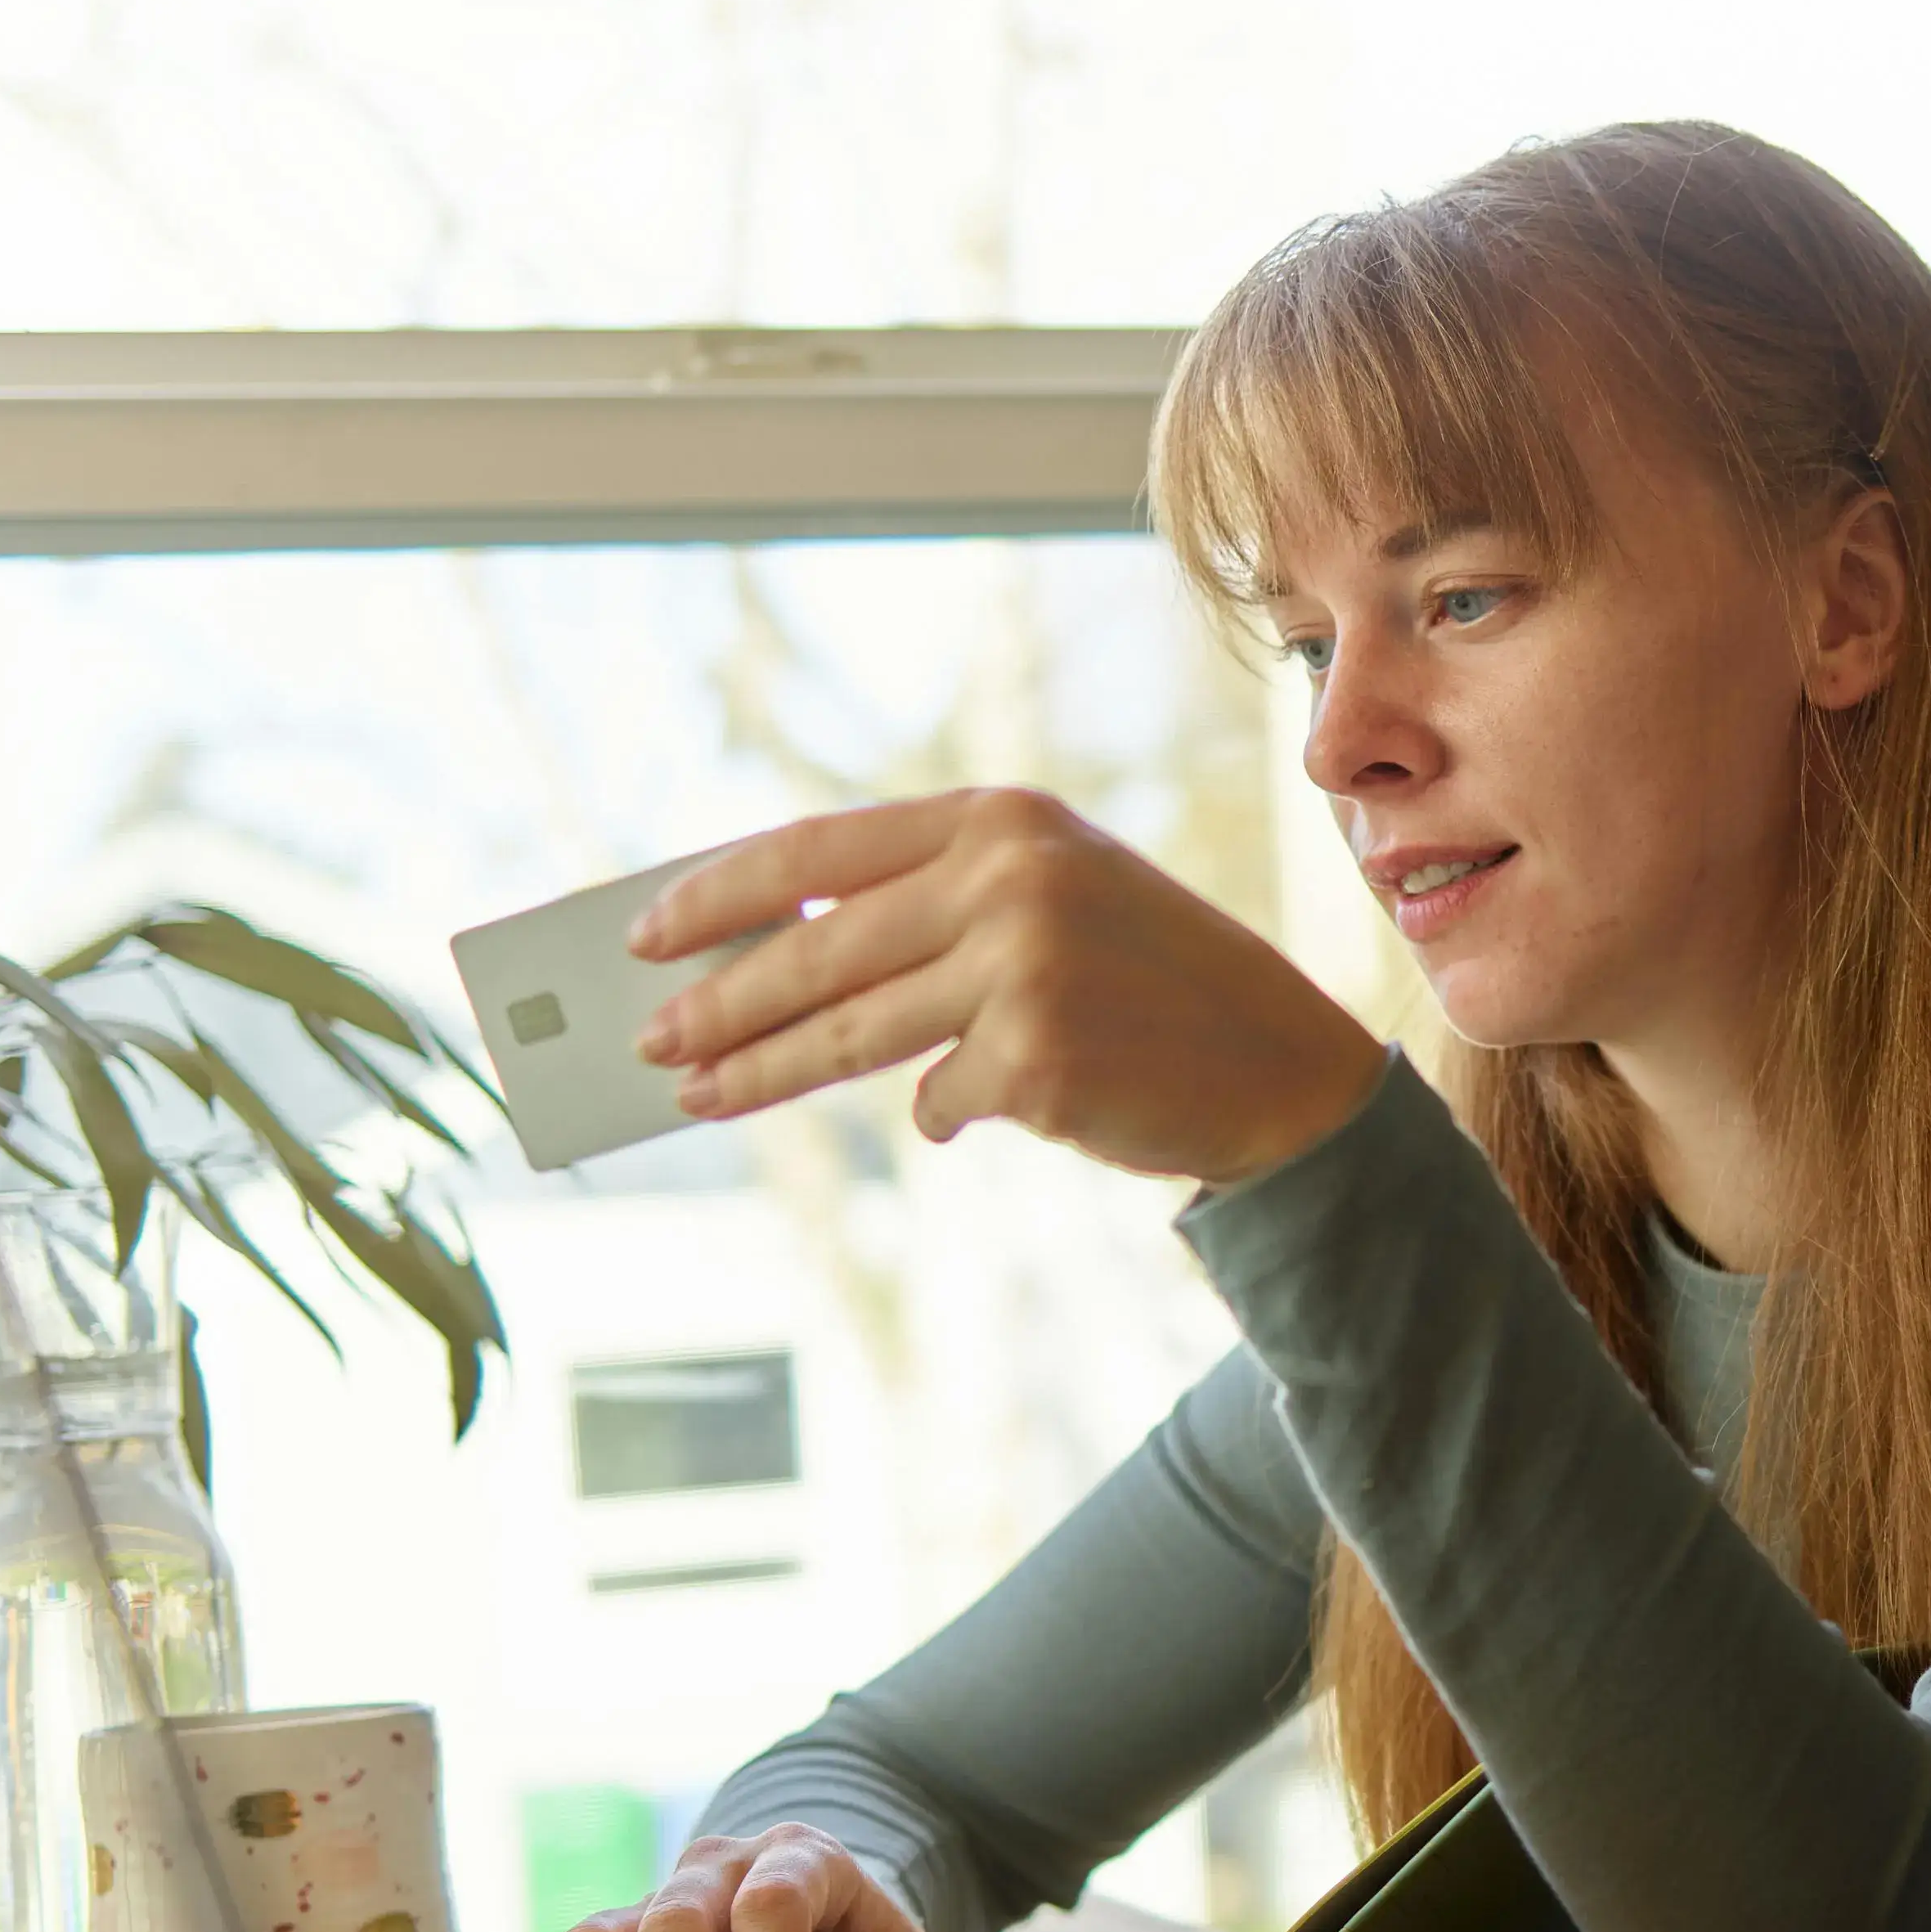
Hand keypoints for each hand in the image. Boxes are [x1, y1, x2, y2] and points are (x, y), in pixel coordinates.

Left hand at [631, 787, 1384, 1184]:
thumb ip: (934, 907)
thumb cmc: (1155, 987)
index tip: (647, 933)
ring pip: (848, 1032)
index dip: (721, 893)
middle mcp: (1009, 878)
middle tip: (651, 1040)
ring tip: (700, 1097)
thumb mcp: (1056, 899)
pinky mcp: (1035, 1057)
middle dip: (719, 1000)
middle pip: (816, 948)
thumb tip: (775, 961)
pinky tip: (966, 1111)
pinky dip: (946, 1113)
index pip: (819, 848)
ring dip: (761, 1072)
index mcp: (1002, 818)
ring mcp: (1023, 966)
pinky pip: (941, 1101)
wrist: (1283, 1068)